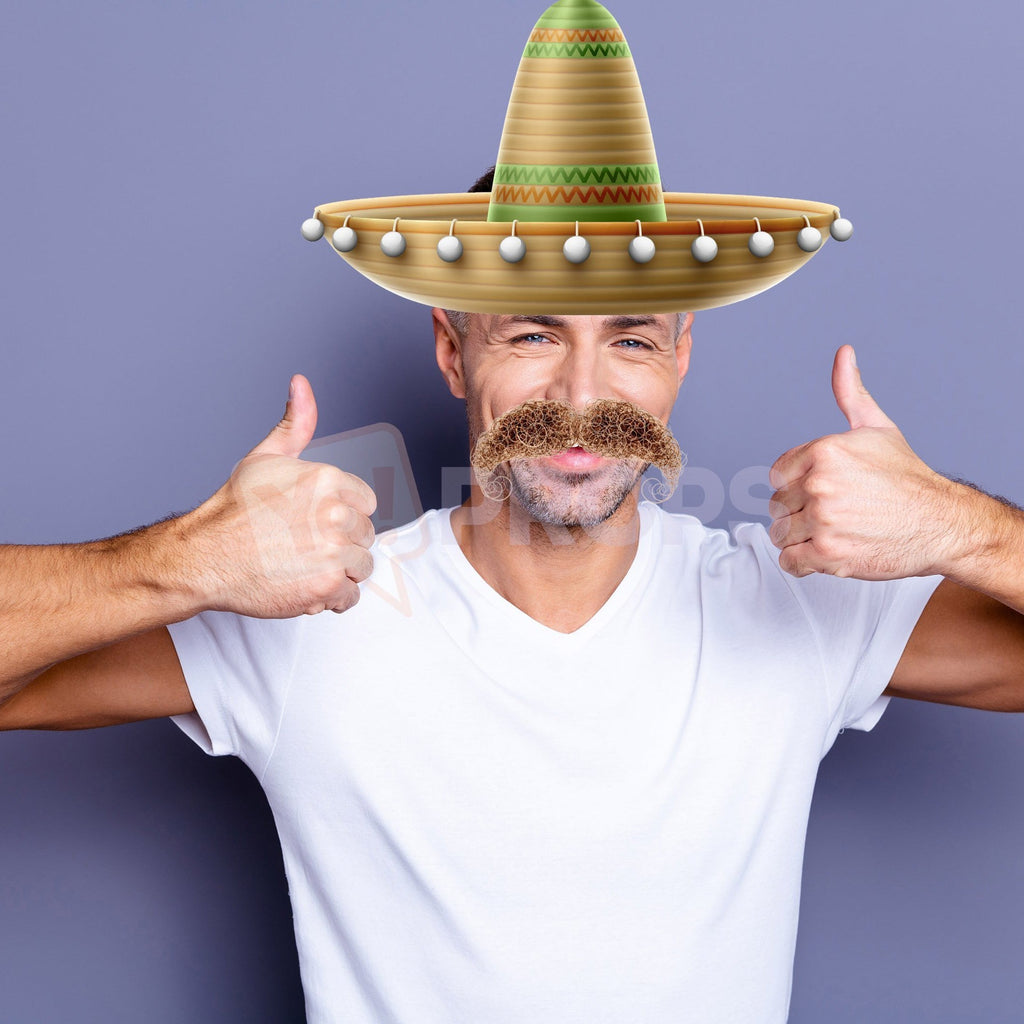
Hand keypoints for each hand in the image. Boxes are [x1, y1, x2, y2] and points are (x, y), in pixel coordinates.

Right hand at [184, 374, 376, 615]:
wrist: (205, 557)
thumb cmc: (234, 511)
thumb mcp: (265, 457)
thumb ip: (295, 423)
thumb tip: (301, 383)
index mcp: (329, 480)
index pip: (367, 504)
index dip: (342, 515)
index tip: (314, 522)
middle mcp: (335, 514)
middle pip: (365, 536)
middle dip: (340, 543)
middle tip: (302, 545)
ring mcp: (333, 552)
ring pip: (361, 566)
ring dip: (338, 571)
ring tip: (302, 565)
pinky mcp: (326, 586)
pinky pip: (350, 597)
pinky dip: (330, 598)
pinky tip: (303, 585)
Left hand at [768, 345, 958, 579]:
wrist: (941, 523)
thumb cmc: (907, 478)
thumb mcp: (877, 428)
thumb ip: (850, 393)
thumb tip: (843, 354)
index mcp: (823, 451)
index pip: (776, 474)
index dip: (797, 485)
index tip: (824, 490)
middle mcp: (819, 485)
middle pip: (778, 505)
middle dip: (801, 512)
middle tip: (836, 513)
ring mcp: (822, 521)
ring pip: (781, 533)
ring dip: (802, 538)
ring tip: (834, 531)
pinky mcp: (827, 554)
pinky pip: (790, 561)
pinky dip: (804, 563)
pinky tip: (828, 552)